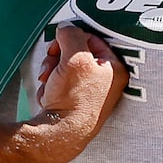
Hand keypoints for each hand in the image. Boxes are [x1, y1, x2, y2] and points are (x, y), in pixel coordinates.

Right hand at [28, 27, 122, 162]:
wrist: (59, 135)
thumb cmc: (73, 99)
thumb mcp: (74, 58)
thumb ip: (71, 35)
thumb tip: (66, 27)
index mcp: (115, 69)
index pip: (92, 38)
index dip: (71, 39)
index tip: (57, 45)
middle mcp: (107, 82)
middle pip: (78, 54)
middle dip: (58, 58)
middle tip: (49, 66)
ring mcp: (92, 95)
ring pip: (66, 69)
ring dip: (52, 72)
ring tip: (47, 83)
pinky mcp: (77, 105)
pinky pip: (61, 86)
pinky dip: (51, 87)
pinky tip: (48, 96)